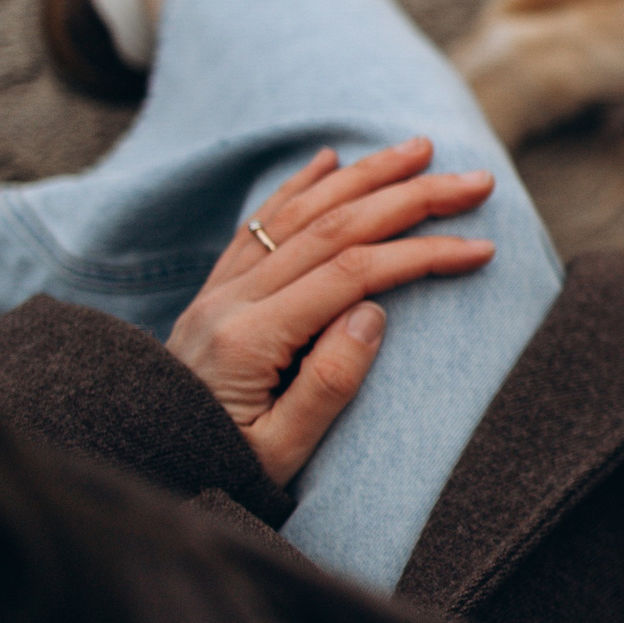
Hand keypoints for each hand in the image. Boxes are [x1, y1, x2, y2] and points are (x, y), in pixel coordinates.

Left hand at [168, 137, 497, 483]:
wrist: (144, 472)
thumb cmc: (218, 472)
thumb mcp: (279, 455)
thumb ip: (327, 385)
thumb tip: (374, 312)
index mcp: (250, 339)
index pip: (352, 274)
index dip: (422, 253)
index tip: (479, 247)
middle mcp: (230, 302)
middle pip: (333, 227)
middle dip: (409, 197)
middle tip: (474, 180)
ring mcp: (217, 292)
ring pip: (298, 213)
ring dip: (364, 176)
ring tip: (419, 150)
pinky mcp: (212, 294)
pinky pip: (258, 225)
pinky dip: (297, 186)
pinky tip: (328, 161)